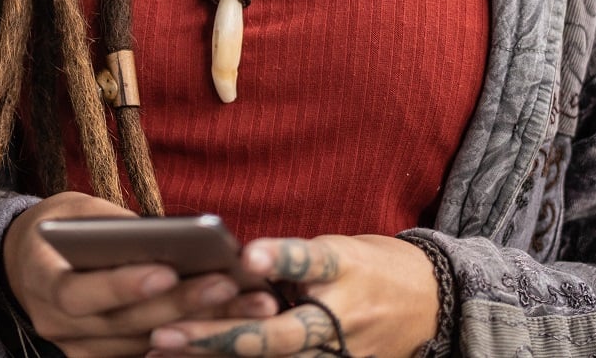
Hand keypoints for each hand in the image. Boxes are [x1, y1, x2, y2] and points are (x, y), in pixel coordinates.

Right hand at [2, 193, 280, 356]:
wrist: (24, 265)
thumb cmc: (58, 227)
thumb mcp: (75, 210)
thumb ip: (112, 226)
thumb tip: (171, 237)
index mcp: (42, 280)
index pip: (79, 293)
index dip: (122, 286)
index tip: (168, 270)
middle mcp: (56, 323)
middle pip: (123, 323)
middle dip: (180, 304)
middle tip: (228, 284)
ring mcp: (77, 348)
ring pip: (144, 344)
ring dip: (200, 324)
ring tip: (247, 303)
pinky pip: (145, 354)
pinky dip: (187, 339)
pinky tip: (231, 324)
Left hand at [147, 235, 438, 356]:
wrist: (431, 302)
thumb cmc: (370, 265)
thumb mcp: (337, 248)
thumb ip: (289, 260)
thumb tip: (230, 264)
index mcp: (344, 268)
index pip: (311, 261)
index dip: (280, 257)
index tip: (248, 255)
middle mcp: (341, 318)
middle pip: (278, 333)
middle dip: (221, 334)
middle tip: (168, 332)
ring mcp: (340, 354)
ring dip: (217, 356)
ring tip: (163, 351)